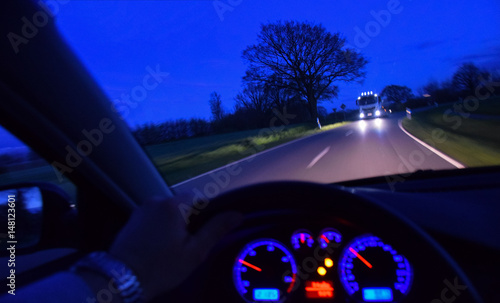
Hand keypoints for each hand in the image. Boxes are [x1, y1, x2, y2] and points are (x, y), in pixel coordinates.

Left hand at [109, 194, 241, 300]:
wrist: (122, 279)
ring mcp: (142, 209)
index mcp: (174, 205)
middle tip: (187, 245)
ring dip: (174, 224)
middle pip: (183, 204)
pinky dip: (160, 227)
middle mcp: (156, 201)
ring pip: (168, 211)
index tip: (202, 233)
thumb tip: (237, 215)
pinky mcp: (132, 219)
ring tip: (171, 248)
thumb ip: (216, 229)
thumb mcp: (194, 252)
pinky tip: (158, 246)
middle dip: (189, 221)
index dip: (206, 214)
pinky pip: (154, 217)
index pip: (199, 197)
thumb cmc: (161, 267)